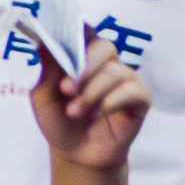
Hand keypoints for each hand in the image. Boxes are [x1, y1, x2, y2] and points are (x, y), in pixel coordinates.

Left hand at [27, 39, 153, 173]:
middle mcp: (106, 62)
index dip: (76, 31)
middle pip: (103, 46)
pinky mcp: (140, 98)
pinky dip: (110, 103)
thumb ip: (47, 69)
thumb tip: (44, 41)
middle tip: (66, 89)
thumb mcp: (43, 96)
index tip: (64, 40)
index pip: (85, 32)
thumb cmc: (59, 120)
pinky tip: (97, 115)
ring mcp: (125, 79)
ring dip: (90, 94)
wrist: (75, 152)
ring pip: (114, 72)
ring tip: (74, 112)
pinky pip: (131, 91)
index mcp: (81, 55)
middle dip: (83, 68)